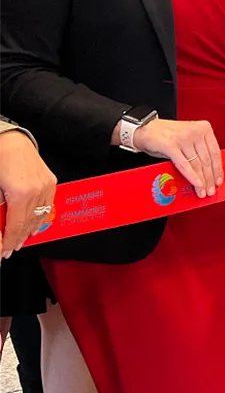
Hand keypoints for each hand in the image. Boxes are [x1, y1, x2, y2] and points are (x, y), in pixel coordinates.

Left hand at [0, 131, 56, 256]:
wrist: (10, 141)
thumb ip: (0, 210)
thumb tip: (1, 228)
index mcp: (20, 194)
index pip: (16, 226)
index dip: (9, 241)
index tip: (3, 252)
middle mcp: (37, 191)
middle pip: (28, 224)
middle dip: (18, 239)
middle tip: (9, 250)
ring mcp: (47, 186)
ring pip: (40, 217)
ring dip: (29, 231)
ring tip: (20, 240)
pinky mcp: (51, 182)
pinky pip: (48, 206)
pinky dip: (40, 218)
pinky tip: (33, 225)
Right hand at [131, 118, 222, 198]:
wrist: (145, 129)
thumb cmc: (167, 135)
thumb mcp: (188, 138)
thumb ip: (199, 150)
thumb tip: (209, 172)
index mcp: (204, 128)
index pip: (215, 152)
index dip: (217, 169)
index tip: (219, 180)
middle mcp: (195, 131)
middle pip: (206, 160)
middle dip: (209, 178)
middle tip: (211, 190)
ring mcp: (183, 138)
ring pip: (196, 164)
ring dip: (201, 180)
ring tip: (202, 191)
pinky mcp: (171, 146)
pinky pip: (184, 165)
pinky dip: (191, 176)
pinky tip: (196, 184)